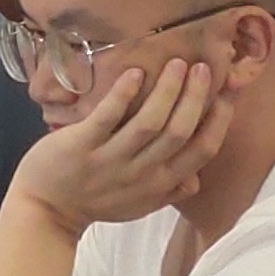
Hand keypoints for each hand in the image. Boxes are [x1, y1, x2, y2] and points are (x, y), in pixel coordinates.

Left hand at [10, 55, 230, 235]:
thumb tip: (196, 179)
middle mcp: (141, 173)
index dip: (219, 120)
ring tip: (177, 64)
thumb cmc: (96, 201)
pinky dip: (123, 94)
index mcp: (160, 183)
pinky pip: (107, 117)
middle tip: (201, 67)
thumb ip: (169, 191)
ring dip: (167, 90)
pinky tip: (134, 72)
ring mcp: (110, 160)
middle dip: (196, 96)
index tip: (227, 92)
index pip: (202, 150)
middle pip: (180, 131)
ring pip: (150, 122)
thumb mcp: (139, 203)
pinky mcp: (80, 146)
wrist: (46, 211)